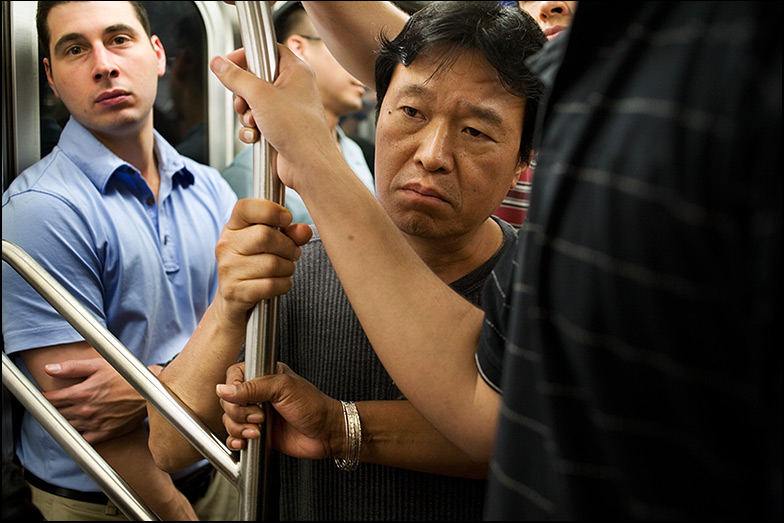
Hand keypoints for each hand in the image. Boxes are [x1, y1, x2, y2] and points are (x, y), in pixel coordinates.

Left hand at [43, 358, 146, 443]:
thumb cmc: (125, 376)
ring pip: (68, 425)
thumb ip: (72, 367)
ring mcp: (93, 424)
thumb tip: (48, 368)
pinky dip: (79, 433)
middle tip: (57, 401)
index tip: (46, 394)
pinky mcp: (103, 434)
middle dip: (54, 407)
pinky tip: (83, 424)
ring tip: (70, 411)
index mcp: (82, 393)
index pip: (52, 399)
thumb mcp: (99, 365)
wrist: (148, 393)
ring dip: (65, 419)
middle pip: (58, 413)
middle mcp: (85, 411)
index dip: (46, 396)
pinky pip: (83, 439)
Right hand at [210, 45, 342, 191]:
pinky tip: (256, 136)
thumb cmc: (297, 129)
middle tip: (243, 102)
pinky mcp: (281, 128)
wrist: (309, 165)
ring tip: (254, 122)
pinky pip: (257, 122)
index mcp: (296, 71)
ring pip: (254, 102)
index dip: (247, 55)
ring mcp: (287, 109)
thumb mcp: (260, 95)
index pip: (268, 50)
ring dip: (247, 113)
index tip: (229, 63)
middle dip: (243, 93)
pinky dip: (252, 129)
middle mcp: (294, 88)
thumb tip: (219, 63)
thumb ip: (236, 77)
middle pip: (256, 78)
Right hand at [212, 199, 311, 328]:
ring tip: (286, 269)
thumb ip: (289, 234)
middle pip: (265, 235)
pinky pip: (270, 285)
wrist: (233, 302)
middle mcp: (226, 245)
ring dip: (288, 268)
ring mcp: (227, 270)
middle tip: (293, 253)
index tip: (286, 219)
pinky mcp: (234, 292)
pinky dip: (284, 284)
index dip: (271, 210)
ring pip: (272, 263)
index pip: (246, 207)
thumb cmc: (255, 266)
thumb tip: (305, 230)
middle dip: (288, 246)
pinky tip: (281, 283)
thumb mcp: (270, 245)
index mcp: (232, 227)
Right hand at [216, 361, 343, 459]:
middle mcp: (258, 394)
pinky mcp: (257, 433)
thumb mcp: (284, 389)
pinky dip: (236, 441)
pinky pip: (235, 437)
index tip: (242, 399)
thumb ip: (252, 388)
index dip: (232, 390)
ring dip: (239, 429)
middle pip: (228, 401)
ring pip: (229, 420)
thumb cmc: (314, 407)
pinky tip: (246, 442)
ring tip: (259, 431)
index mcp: (265, 376)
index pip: (233, 376)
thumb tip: (223, 389)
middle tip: (259, 417)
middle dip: (238, 413)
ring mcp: (256, 414)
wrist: (327, 434)